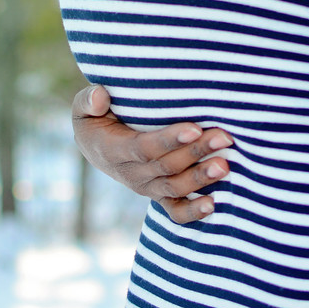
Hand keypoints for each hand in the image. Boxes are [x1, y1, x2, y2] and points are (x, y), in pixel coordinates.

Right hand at [72, 83, 232, 223]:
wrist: (96, 147)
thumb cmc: (95, 119)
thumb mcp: (83, 108)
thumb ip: (88, 100)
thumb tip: (101, 95)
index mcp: (113, 150)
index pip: (143, 147)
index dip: (169, 140)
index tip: (195, 128)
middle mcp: (130, 173)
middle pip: (166, 166)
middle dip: (196, 153)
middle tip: (223, 138)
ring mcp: (146, 187)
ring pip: (175, 187)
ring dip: (201, 178)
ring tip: (225, 165)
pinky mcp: (158, 195)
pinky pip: (174, 211)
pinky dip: (193, 212)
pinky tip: (213, 205)